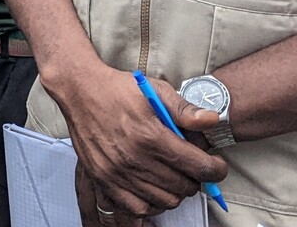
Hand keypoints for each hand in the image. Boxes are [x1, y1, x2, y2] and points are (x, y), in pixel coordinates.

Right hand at [49, 66, 225, 219]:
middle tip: (193, 166)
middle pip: (184, 186)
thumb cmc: (118, 89)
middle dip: (197, 178)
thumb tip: (213, 121)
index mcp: (151, 136)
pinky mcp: (104, 179)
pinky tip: (154, 187)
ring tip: (174, 174)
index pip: (198, 167)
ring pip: (166, 200)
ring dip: (176, 190)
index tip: (217, 165)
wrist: (79, 91)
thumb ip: (186, 109)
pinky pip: (139, 207)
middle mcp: (134, 159)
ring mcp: (118, 172)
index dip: (216, 169)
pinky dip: (153, 202)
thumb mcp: (156, 90)